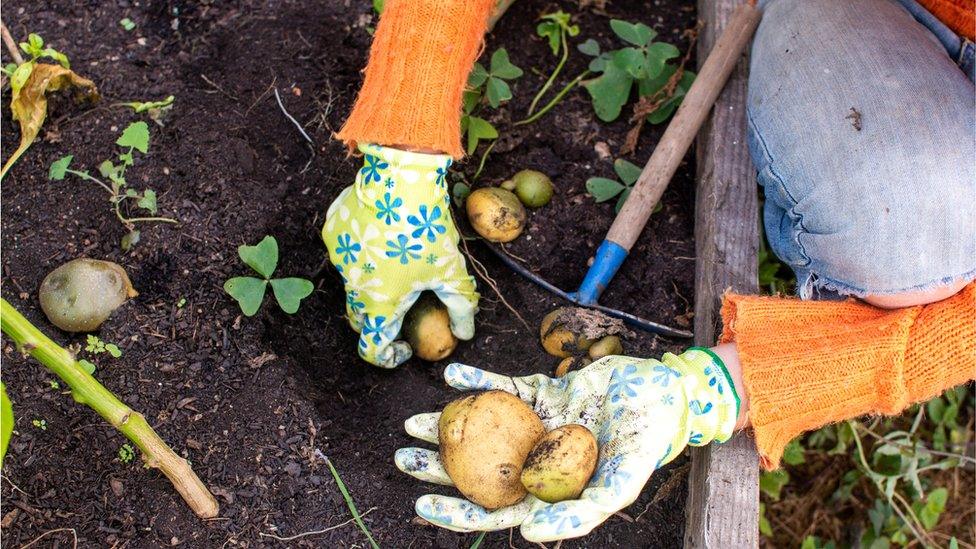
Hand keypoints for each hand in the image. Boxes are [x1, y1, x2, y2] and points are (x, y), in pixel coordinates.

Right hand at [323, 144, 478, 367]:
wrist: (400, 179)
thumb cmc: (426, 230)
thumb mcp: (451, 271)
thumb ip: (461, 307)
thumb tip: (465, 333)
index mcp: (378, 303)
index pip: (372, 349)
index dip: (390, 356)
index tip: (406, 346)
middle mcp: (351, 285)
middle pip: (361, 317)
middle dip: (381, 319)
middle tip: (406, 304)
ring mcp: (337, 258)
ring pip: (353, 281)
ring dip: (373, 281)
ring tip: (399, 258)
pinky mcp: (332, 233)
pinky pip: (346, 252)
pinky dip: (362, 252)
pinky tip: (383, 234)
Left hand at [394, 350, 739, 541]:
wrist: (667, 390)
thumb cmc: (648, 439)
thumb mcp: (622, 482)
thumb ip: (581, 513)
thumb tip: (528, 535)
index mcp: (551, 491)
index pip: (495, 509)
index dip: (457, 512)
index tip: (421, 505)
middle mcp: (537, 461)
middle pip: (478, 469)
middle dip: (439, 467)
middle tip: (404, 457)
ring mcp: (537, 426)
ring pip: (483, 429)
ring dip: (448, 425)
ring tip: (413, 423)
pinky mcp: (542, 393)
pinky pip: (503, 387)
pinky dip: (478, 382)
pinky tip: (452, 377)